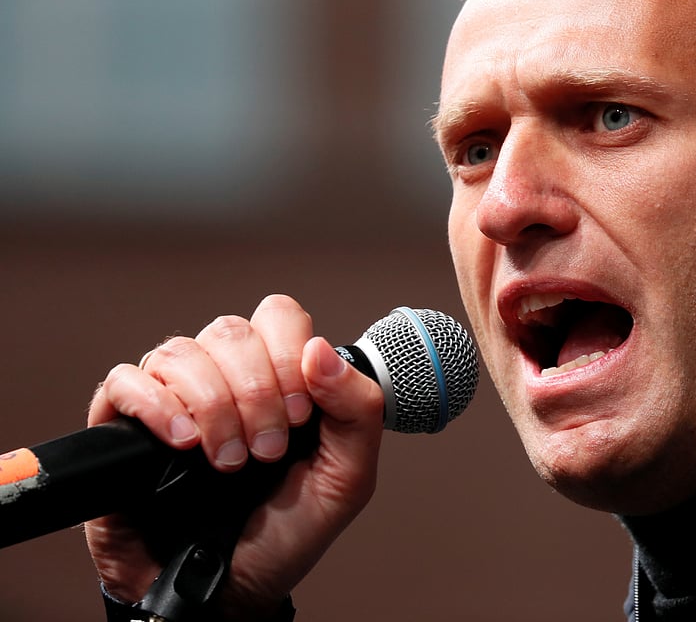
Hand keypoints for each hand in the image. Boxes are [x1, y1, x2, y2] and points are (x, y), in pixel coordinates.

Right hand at [84, 294, 383, 618]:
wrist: (227, 594)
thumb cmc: (286, 536)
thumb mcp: (347, 478)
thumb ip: (357, 409)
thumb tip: (320, 350)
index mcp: (279, 378)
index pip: (278, 317)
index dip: (289, 355)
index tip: (301, 415)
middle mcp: (225, 379)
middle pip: (230, 331)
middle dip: (256, 392)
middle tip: (267, 451)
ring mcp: (173, 399)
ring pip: (180, 351)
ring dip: (212, 405)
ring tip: (227, 462)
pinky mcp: (122, 427)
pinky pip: (124, 381)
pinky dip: (156, 404)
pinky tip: (182, 441)